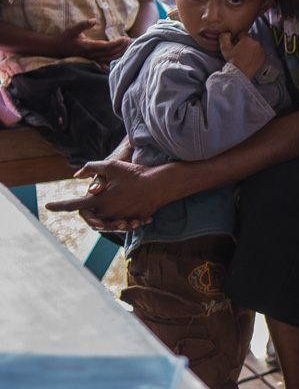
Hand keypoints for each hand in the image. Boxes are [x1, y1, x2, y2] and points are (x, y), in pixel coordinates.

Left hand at [46, 160, 168, 227]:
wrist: (160, 185)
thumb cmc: (134, 173)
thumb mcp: (110, 165)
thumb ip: (91, 168)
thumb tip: (76, 175)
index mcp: (98, 200)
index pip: (72, 204)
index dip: (59, 205)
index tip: (48, 206)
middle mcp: (107, 212)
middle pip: (90, 217)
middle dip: (87, 214)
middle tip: (86, 208)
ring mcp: (120, 217)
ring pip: (106, 222)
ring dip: (105, 219)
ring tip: (110, 209)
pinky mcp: (132, 219)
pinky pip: (122, 223)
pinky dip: (122, 220)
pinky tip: (129, 213)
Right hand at [50, 20, 129, 63]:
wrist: (60, 48)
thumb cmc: (67, 37)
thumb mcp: (73, 29)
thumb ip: (83, 24)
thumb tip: (94, 20)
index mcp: (88, 47)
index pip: (106, 47)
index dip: (116, 43)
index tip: (124, 38)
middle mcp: (92, 54)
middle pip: (110, 53)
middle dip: (121, 47)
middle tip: (129, 39)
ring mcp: (93, 58)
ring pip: (110, 58)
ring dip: (120, 52)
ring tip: (128, 45)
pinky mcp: (94, 59)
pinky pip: (107, 62)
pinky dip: (116, 59)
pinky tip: (122, 56)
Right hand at [220, 31, 266, 77]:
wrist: (240, 73)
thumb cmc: (233, 61)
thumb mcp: (224, 47)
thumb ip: (224, 36)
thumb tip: (227, 33)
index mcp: (248, 39)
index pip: (242, 33)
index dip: (237, 38)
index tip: (235, 44)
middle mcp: (256, 43)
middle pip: (249, 39)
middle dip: (244, 43)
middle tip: (239, 51)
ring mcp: (262, 50)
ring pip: (254, 45)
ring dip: (250, 48)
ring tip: (244, 56)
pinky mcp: (264, 57)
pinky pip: (259, 52)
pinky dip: (255, 54)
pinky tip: (249, 59)